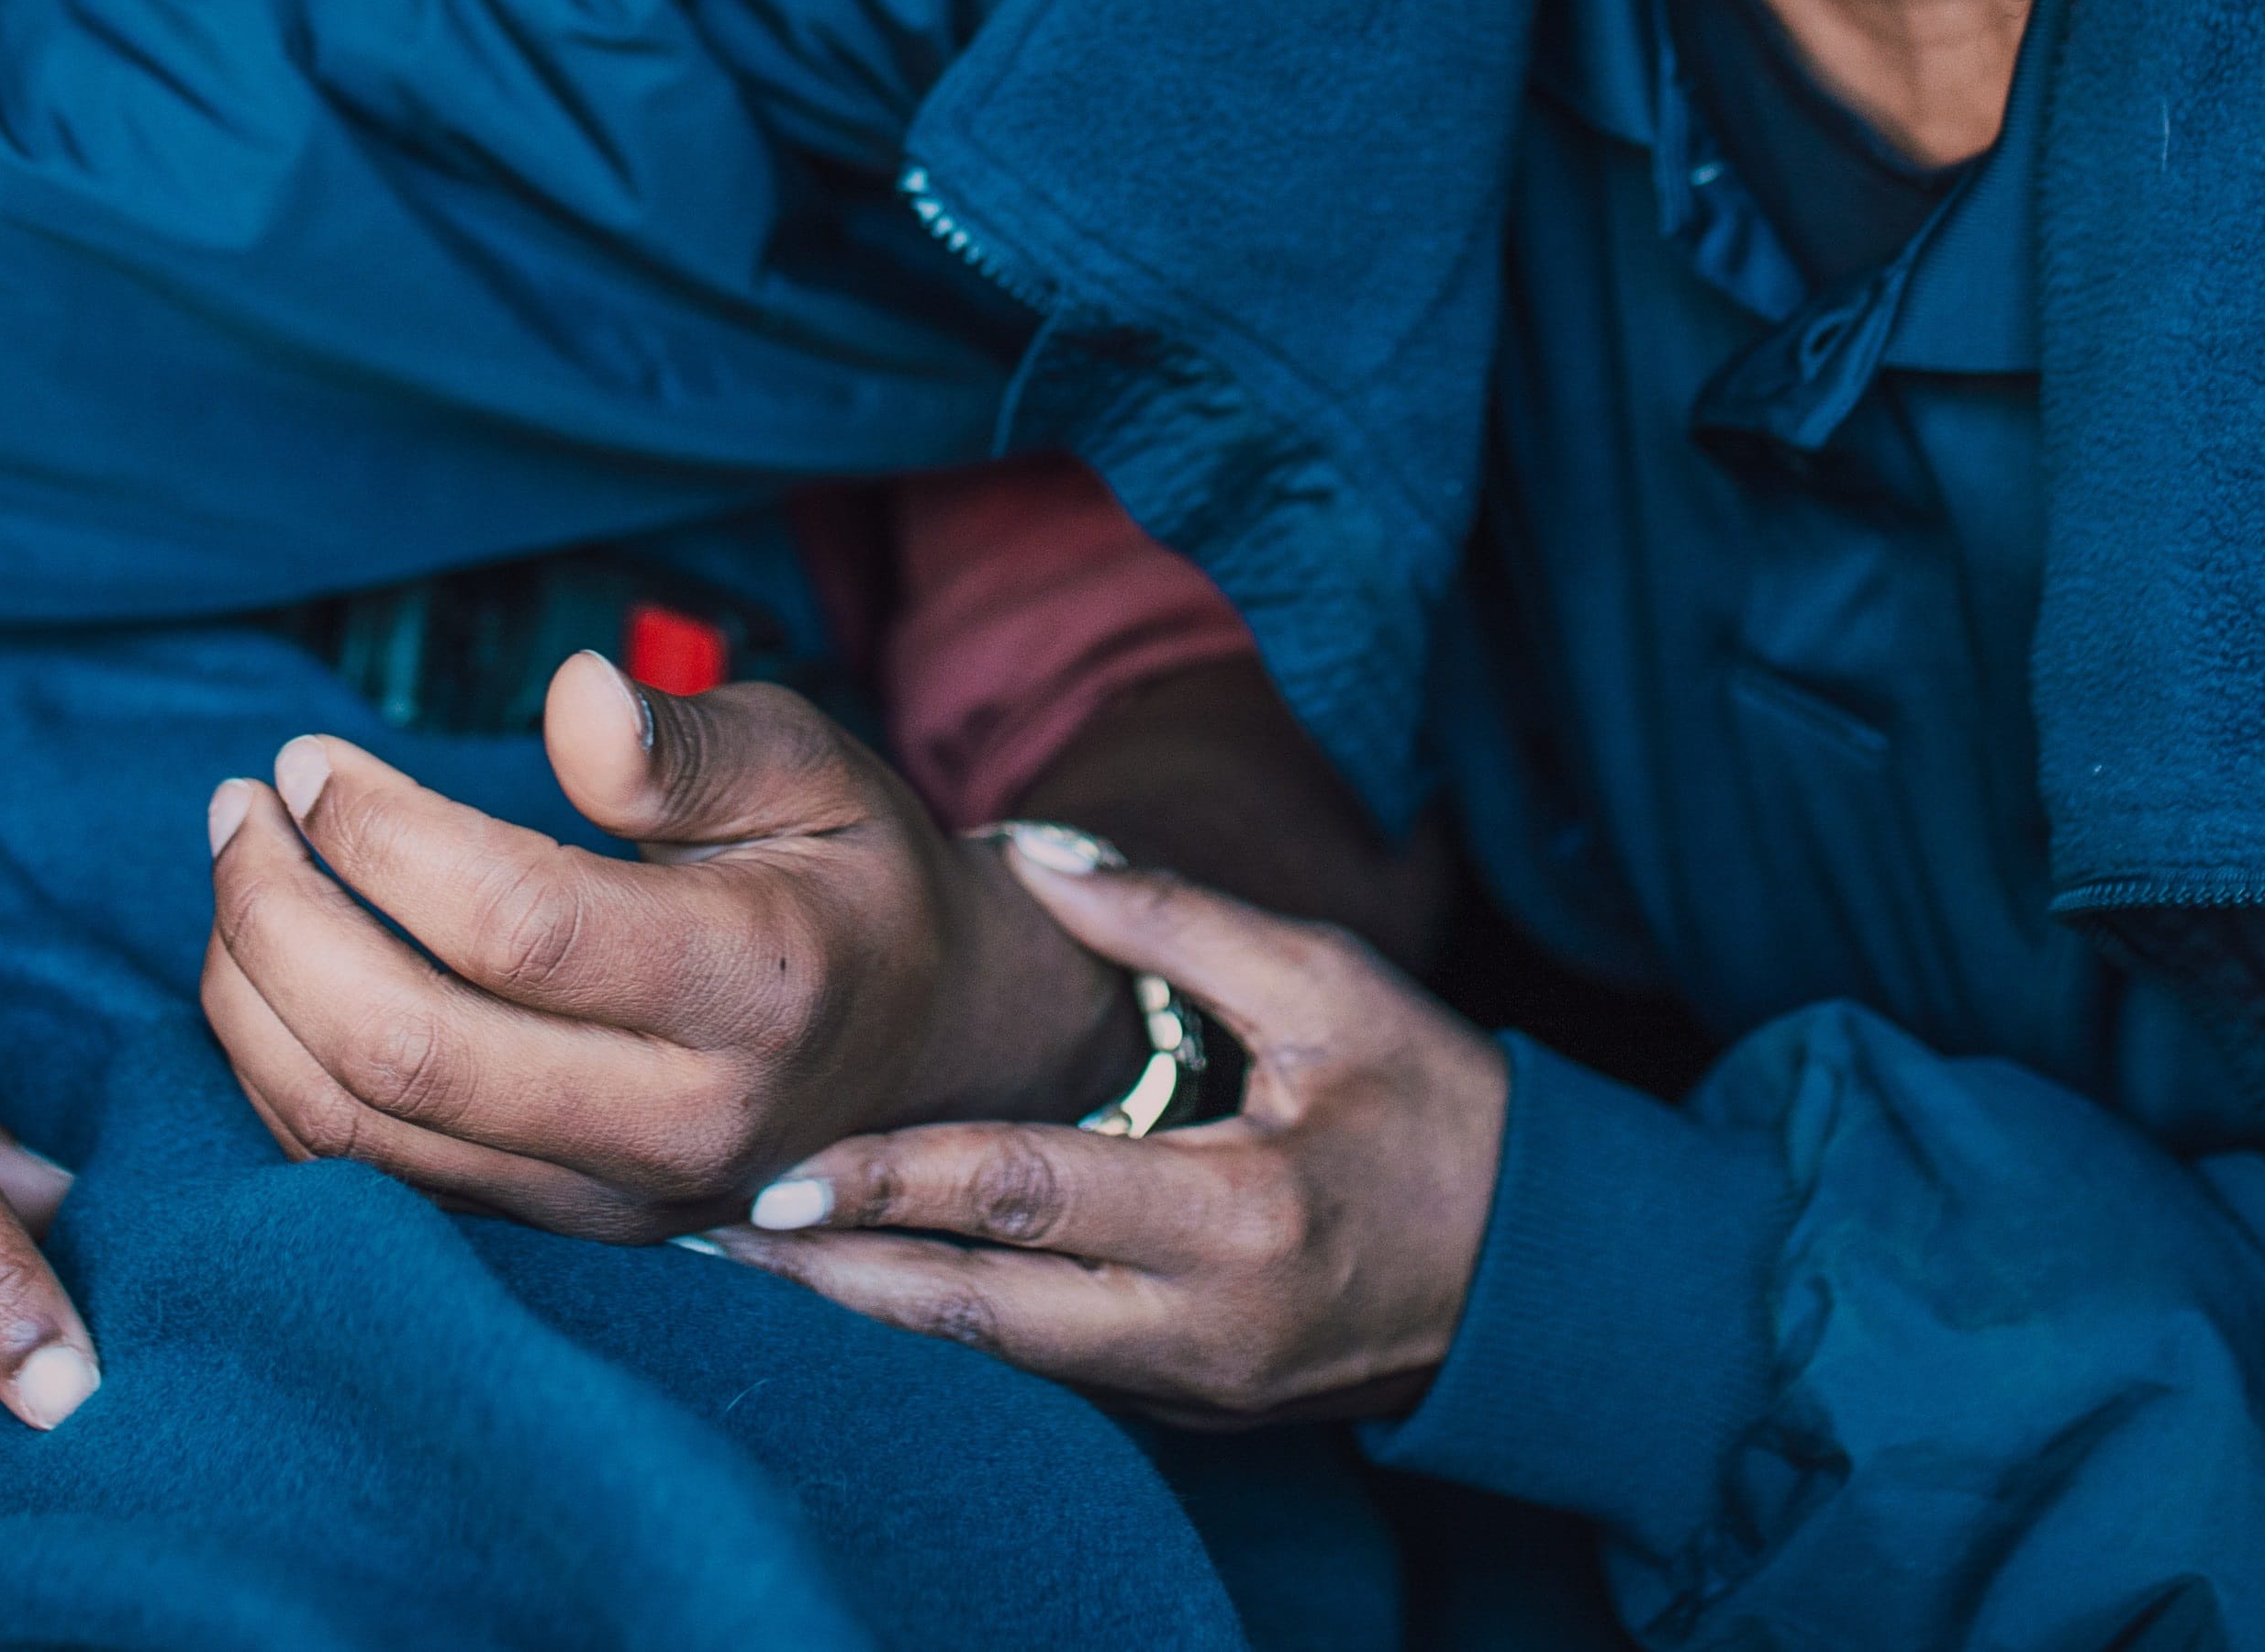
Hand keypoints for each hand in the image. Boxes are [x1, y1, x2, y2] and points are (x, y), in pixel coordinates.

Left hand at [194, 650, 1144, 1237]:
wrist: (931, 1052)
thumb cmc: (854, 881)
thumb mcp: (816, 770)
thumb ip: (690, 744)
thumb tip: (573, 698)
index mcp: (755, 991)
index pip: (514, 926)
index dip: (378, 834)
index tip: (311, 757)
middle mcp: (677, 1126)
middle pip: (405, 1046)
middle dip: (278, 914)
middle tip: (240, 804)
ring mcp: (607, 1201)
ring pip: (358, 1128)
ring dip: (254, 994)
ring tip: (238, 869)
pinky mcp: (553, 1232)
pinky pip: (363, 1176)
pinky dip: (278, 1074)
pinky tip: (271, 970)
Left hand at [708, 839, 1505, 1430]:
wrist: (1552, 1279)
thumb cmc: (1448, 1115)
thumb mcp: (1333, 989)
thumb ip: (1176, 924)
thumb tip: (1034, 858)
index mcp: (1235, 1218)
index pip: (1020, 1196)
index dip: (887, 1182)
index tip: (775, 1172)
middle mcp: (1199, 1326)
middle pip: (974, 1311)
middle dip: (834, 1276)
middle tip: (712, 1230)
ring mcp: (1192, 1385)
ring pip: (996, 1355)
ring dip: (875, 1306)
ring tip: (753, 1257)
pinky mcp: (1190, 1407)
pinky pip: (1045, 1367)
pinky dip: (951, 1324)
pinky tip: (870, 1281)